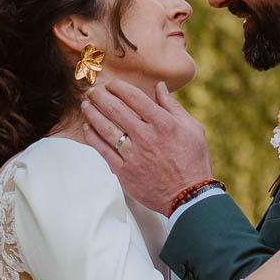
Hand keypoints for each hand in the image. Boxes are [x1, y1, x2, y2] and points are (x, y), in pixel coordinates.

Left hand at [81, 79, 214, 214]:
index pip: (135, 97)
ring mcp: (133, 155)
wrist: (189, 195)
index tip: (112, 84)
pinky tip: (87, 128)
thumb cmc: (194, 159)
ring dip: (92, 114)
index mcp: (163, 123)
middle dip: (100, 96)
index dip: (119, 87)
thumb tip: (160, 86)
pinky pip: (103, 151)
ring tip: (85, 106)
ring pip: (105, 128)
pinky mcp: (124, 172)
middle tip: (92, 91)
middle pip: (115, 110)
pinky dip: (92, 137)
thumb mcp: (192, 128)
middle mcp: (146, 136)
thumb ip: (173, 106)